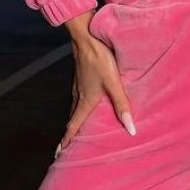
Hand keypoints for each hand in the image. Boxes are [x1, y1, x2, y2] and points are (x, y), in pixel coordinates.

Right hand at [55, 9, 135, 154]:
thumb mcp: (114, 83)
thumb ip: (122, 105)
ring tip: (76, 129)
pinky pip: (78, 96)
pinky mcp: (81, 75)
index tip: (59, 154)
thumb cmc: (99, 58)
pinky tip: (86, 103)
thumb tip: (131, 129)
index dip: (67, 141)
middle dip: (69, 134)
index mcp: (84, 100)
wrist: (86, 35)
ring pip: (74, 107)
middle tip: (65, 148)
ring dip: (74, 120)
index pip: (73, 126)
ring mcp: (78, 84)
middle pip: (72, 119)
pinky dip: (78, 107)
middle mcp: (78, 94)